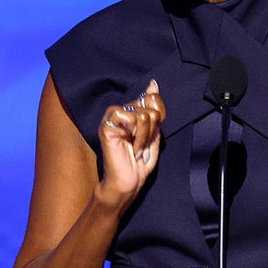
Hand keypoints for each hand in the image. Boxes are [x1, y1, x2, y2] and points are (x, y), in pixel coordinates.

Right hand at [96, 79, 165, 211]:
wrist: (128, 183)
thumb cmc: (140, 162)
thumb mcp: (154, 133)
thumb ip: (154, 109)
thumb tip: (153, 84)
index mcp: (132, 111)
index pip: (154, 98)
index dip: (160, 117)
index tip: (152, 134)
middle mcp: (121, 110)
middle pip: (151, 105)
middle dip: (153, 129)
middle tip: (142, 144)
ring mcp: (112, 117)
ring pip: (144, 114)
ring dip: (146, 137)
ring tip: (137, 147)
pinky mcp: (107, 126)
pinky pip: (132, 119)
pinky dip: (138, 136)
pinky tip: (131, 147)